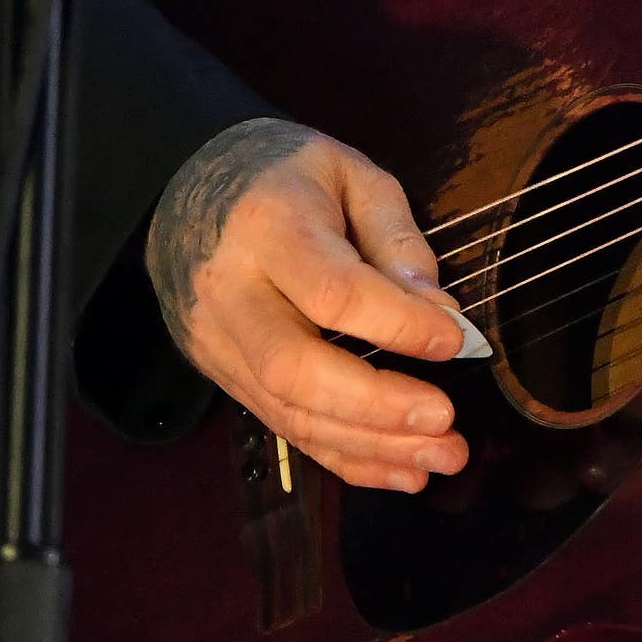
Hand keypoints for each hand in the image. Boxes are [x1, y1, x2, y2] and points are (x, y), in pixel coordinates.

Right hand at [146, 116, 470, 493]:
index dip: (397, 325)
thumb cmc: (283, 174)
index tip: (457, 341)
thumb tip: (439, 311)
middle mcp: (230, 292)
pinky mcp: (220, 373)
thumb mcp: (350, 172)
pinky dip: (345, 456)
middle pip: (296, 369)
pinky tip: (400, 469)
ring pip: (289, 412)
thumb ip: (396, 239)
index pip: (332, 291)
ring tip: (442, 456)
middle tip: (447, 421)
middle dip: (378, 406)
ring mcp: (218, 340)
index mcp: (268, 226)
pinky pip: (283, 427)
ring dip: (372, 445)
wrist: (184, 187)